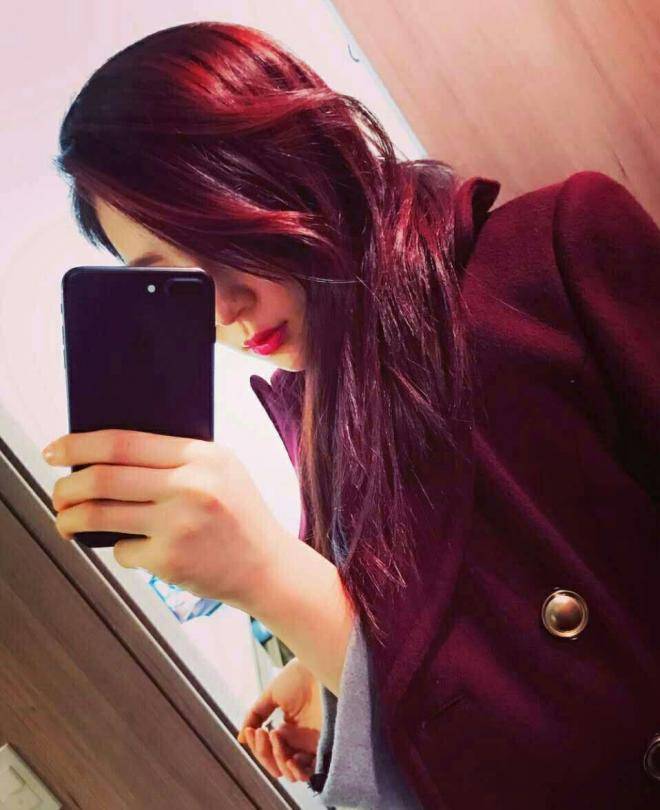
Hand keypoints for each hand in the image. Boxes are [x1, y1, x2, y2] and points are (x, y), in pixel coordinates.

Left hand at [43, 429, 292, 606]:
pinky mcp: (170, 560)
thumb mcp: (222, 470)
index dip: (80, 445)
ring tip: (65, 520)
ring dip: (69, 517)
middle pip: (103, 477)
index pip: (124, 442)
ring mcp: (179, 525)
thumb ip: (177, 457)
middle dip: (66, 485)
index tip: (56, 451)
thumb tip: (108, 453)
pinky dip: (119, 547)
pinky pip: (122, 549)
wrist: (268, 567)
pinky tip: (135, 546)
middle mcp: (191, 487)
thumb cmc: (240, 515)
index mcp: (202, 456)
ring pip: (99, 514)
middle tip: (57, 491)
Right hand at [238, 657, 320, 781]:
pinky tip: (290, 758)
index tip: (252, 731)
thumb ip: (256, 715)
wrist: (321, 664)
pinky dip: (297, 772)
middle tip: (261, 732)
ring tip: (274, 735)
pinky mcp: (325, 748)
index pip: (268, 753)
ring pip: (290, 773)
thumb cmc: (299, 677)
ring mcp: (312, 746)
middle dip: (263, 753)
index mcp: (287, 731)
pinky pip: (310, 773)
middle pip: (276, 765)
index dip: (257, 747)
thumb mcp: (271, 695)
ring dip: (276, 760)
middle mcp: (299, 741)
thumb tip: (241, 738)